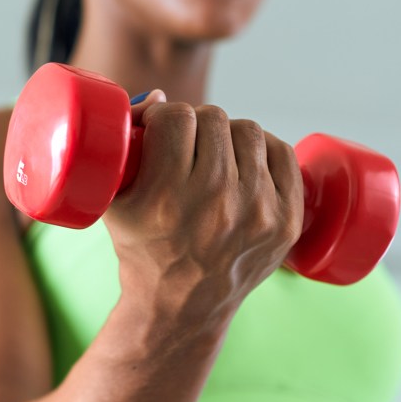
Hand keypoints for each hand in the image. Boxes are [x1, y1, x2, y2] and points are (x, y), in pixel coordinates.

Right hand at [103, 91, 303, 330]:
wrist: (183, 304)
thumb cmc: (144, 250)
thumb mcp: (115, 204)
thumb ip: (125, 147)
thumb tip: (160, 97)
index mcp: (167, 200)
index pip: (176, 117)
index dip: (164, 116)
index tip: (160, 130)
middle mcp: (216, 206)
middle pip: (214, 119)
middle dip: (195, 124)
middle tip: (187, 143)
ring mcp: (257, 214)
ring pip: (248, 131)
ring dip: (227, 135)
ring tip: (215, 155)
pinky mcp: (286, 221)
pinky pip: (281, 152)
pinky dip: (262, 149)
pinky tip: (245, 161)